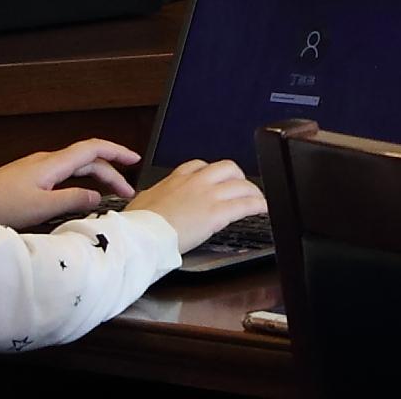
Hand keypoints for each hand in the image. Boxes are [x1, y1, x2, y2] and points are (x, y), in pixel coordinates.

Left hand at [0, 139, 137, 229]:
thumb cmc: (1, 205)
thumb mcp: (41, 207)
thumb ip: (73, 200)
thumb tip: (98, 197)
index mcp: (54, 163)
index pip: (94, 149)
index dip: (117, 152)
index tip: (136, 161)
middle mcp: (48, 161)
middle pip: (87, 159)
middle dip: (111, 172)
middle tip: (126, 192)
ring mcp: (37, 169)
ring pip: (75, 168)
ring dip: (95, 178)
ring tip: (109, 195)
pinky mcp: (29, 179)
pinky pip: (63, 175)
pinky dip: (80, 183)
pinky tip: (79, 197)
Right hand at [127, 158, 266, 250]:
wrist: (141, 235)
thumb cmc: (137, 224)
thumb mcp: (143, 202)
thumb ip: (155, 198)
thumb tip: (152, 202)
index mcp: (176, 178)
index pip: (200, 165)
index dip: (213, 173)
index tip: (216, 179)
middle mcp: (195, 181)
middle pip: (227, 168)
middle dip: (237, 177)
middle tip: (241, 188)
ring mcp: (208, 195)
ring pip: (241, 185)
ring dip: (252, 191)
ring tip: (257, 199)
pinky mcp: (217, 213)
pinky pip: (245, 205)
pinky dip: (258, 205)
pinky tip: (263, 208)